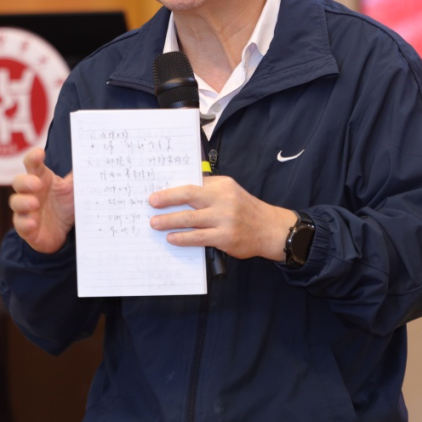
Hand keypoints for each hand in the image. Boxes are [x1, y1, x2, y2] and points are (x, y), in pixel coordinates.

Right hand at [9, 147, 74, 253]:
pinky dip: (25, 223)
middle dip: (25, 181)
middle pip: (19, 182)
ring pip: (15, 202)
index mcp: (41, 179)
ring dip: (23, 202)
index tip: (40, 154)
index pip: (33, 164)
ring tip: (35, 203)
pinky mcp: (25, 228)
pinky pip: (20, 225)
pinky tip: (33, 223)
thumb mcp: (74, 190)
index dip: (33, 158)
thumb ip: (78, 177)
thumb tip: (90, 159)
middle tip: (37, 184)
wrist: (64, 232)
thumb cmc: (65, 206)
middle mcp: (30, 193)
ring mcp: (25, 210)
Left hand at [148, 176, 297, 261]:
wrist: (270, 229)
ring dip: (169, 221)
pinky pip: (198, 237)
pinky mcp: (225, 237)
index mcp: (222, 185)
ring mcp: (225, 219)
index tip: (156, 192)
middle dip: (167, 199)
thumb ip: (209, 191)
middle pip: (189, 196)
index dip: (172, 189)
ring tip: (155, 223)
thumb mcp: (230, 192)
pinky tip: (172, 238)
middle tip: (151, 203)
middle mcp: (223, 199)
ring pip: (190, 219)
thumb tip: (178, 193)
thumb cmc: (245, 210)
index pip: (193, 183)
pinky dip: (182, 238)